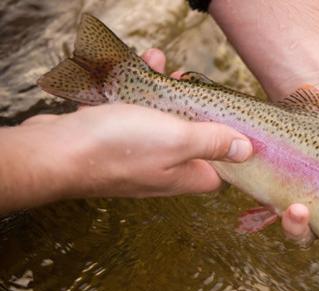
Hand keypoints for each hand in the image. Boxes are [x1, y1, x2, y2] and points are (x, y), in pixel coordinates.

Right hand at [0, 59, 251, 212]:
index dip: (228, 150)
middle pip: (188, 140)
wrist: (54, 153)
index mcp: (182, 176)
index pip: (217, 173)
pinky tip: (132, 69)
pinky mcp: (109, 141)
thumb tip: (246, 150)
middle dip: (193, 108)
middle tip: (192, 83)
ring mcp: (133, 156)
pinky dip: (133, 91)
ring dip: (162, 92)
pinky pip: (129, 113)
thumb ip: (212, 143)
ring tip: (162, 67)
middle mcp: (160, 171)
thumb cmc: (118, 149)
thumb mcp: (178, 140)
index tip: (231, 124)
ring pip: (157, 121)